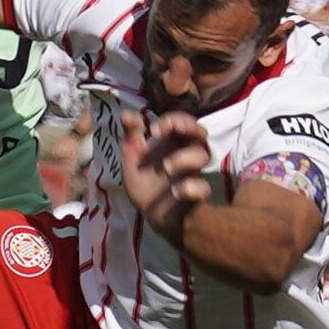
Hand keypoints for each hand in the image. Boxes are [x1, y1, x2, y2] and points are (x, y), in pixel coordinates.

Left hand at [119, 108, 211, 239]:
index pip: (182, 121)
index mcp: (174, 143)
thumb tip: (125, 114)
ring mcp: (192, 174)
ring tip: (165, 167)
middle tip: (165, 132)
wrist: (151, 214)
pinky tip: (176, 190)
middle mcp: (187, 154)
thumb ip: (132, 135)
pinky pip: (202, 188)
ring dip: (184, 157)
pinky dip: (191, 188)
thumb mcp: (134, 157)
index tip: (154, 130)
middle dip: (188, 126)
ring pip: (203, 156)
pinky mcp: (193, 195)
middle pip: (200, 132)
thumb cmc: (145, 182)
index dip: (172, 120)